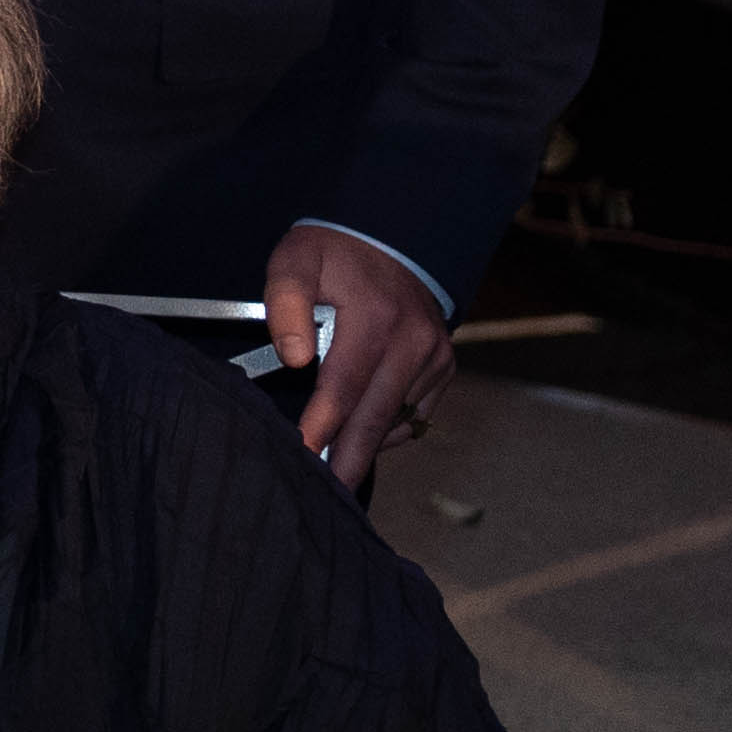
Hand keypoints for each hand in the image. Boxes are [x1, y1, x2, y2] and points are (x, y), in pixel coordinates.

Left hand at [265, 223, 450, 485]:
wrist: (393, 236)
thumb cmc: (334, 253)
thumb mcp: (296, 261)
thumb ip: (286, 304)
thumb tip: (293, 356)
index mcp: (377, 319)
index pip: (344, 388)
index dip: (321, 427)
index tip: (302, 458)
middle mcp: (415, 342)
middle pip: (376, 415)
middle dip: (348, 458)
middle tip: (326, 495)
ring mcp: (435, 355)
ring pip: (397, 418)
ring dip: (366, 446)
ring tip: (334, 470)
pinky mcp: (445, 365)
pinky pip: (417, 413)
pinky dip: (389, 429)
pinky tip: (361, 436)